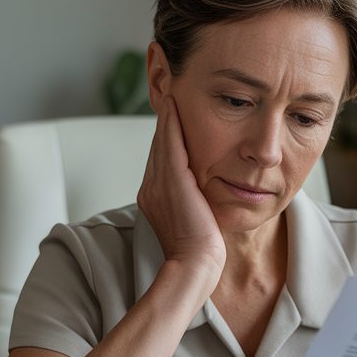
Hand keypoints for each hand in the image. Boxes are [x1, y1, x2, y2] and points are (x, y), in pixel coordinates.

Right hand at [138, 95, 225, 279]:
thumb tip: (206, 194)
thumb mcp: (196, 223)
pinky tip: (175, 102)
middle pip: (159, 146)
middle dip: (164, 121)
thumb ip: (194, 204)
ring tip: (170, 89)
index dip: (167, 138)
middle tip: (169, 92)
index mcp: (154, 198)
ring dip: (167, 115)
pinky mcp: (171, 181)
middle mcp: (150, 188)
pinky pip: (170, 143)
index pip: (161, 160)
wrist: (195, 266)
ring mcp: (157, 184)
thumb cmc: (202, 254)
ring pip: (162, 141)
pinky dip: (172, 122)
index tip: (174, 117)